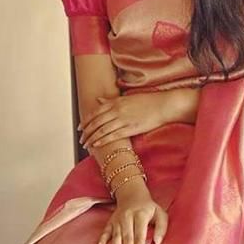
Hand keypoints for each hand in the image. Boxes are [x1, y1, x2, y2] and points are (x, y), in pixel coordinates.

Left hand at [79, 90, 197, 149]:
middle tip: (81, 138)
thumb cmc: (148, 101)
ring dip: (92, 137)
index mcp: (116, 102)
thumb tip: (99, 100)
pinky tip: (96, 144)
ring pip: (102, 129)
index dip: (86, 120)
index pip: (95, 112)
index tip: (80, 127)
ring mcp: (124, 119)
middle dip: (86, 131)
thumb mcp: (127, 98)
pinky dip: (103, 140)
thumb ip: (111, 100)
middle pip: (96, 122)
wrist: (163, 105)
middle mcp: (117, 110)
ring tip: (86, 144)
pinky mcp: (131, 128)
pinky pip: (113, 135)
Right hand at [97, 178, 168, 243]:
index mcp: (140, 215)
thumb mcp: (160, 214)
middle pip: (128, 237)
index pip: (140, 235)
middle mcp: (128, 217)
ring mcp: (118, 219)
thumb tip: (157, 243)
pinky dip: (102, 238)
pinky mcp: (111, 221)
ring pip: (116, 235)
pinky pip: (106, 230)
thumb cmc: (148, 208)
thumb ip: (162, 228)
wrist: (132, 194)